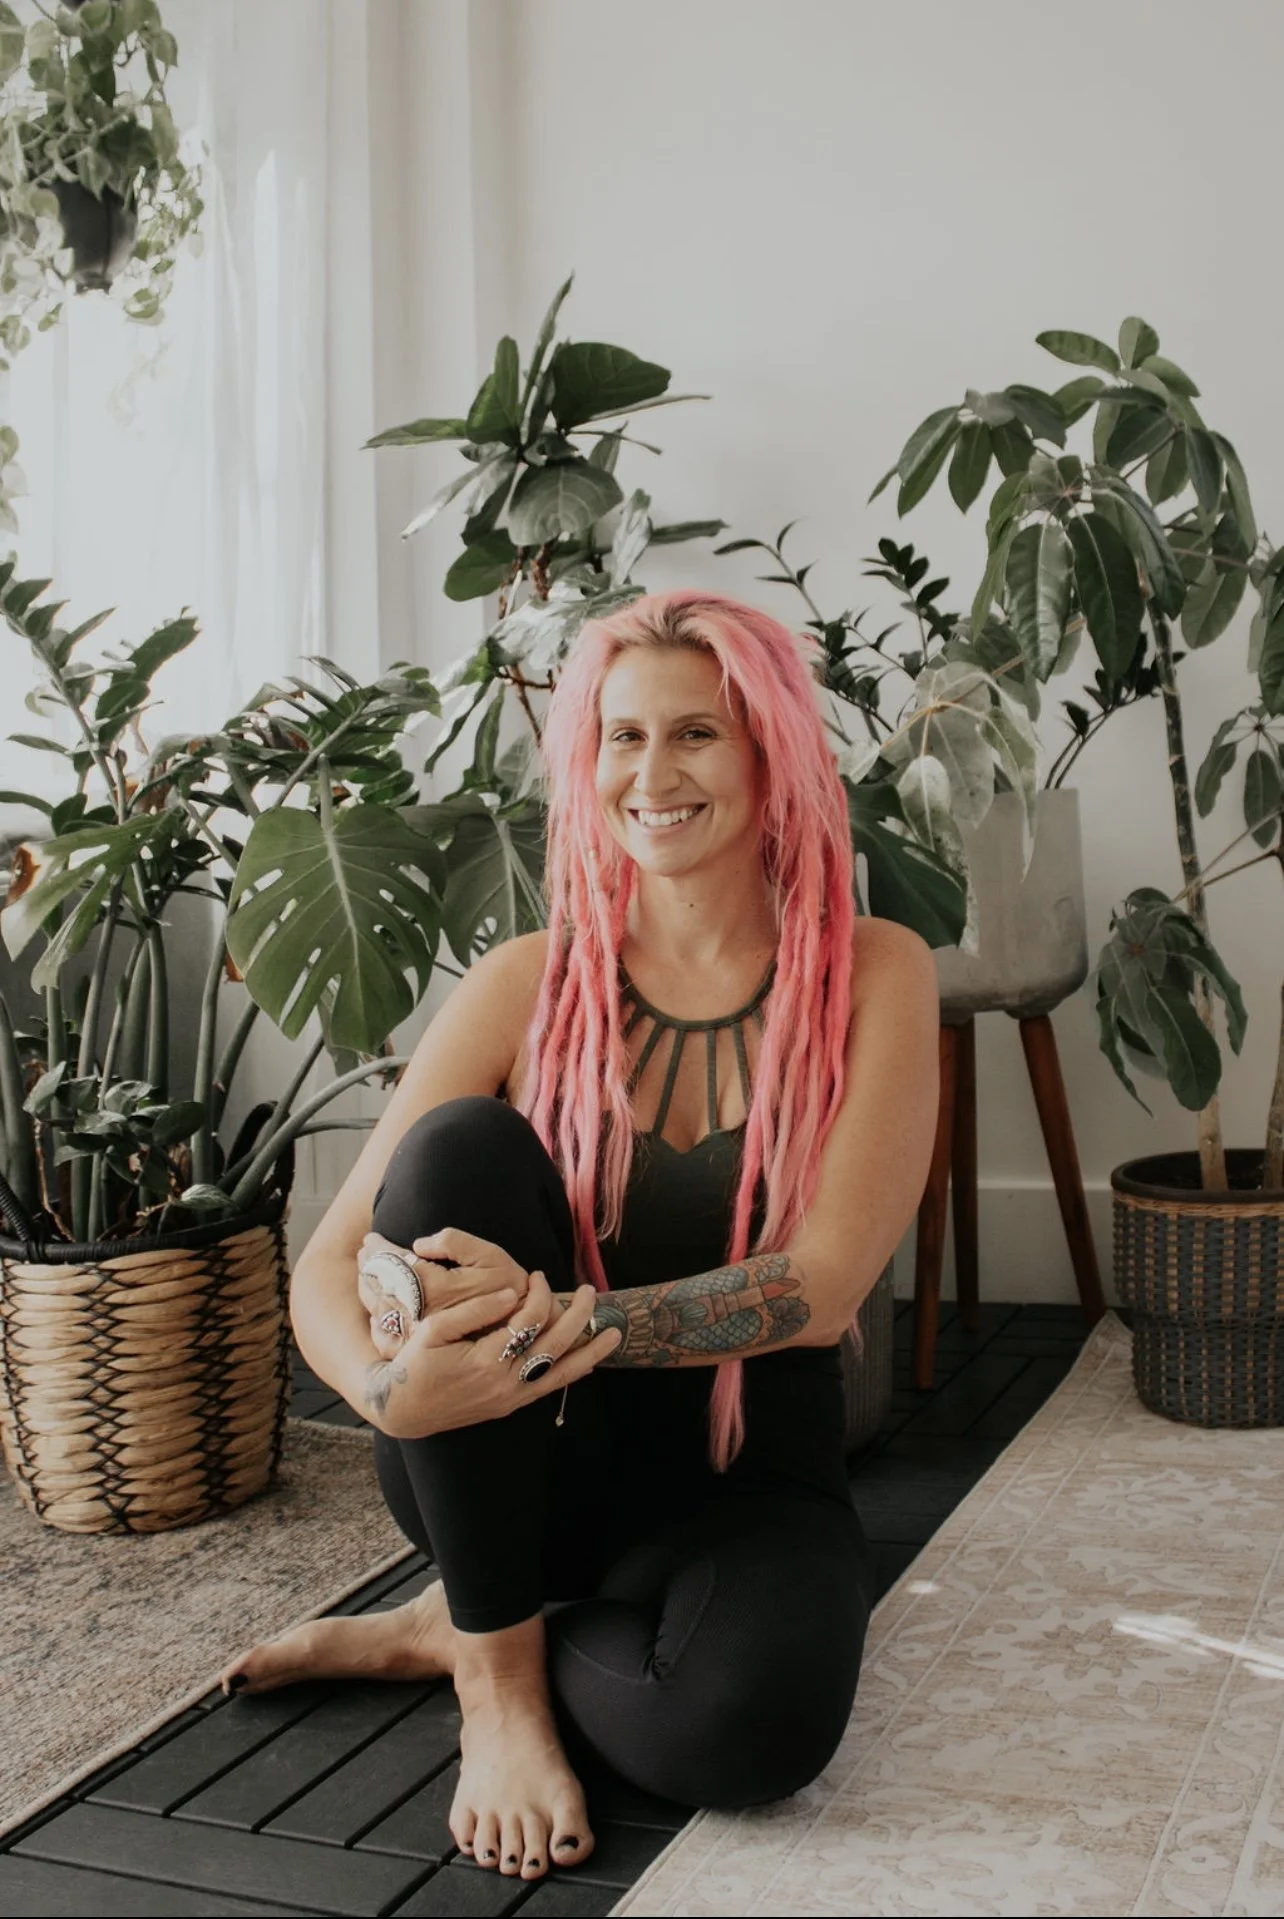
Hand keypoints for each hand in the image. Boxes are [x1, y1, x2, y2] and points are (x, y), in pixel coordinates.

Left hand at [357, 1227, 530, 1360]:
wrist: (527, 1332)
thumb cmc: (509, 1288)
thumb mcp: (490, 1255)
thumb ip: (454, 1242)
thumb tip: (420, 1244)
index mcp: (438, 1289)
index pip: (395, 1265)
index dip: (379, 1250)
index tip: (371, 1240)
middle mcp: (424, 1316)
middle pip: (383, 1289)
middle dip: (370, 1268)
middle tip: (364, 1254)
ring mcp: (421, 1338)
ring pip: (380, 1314)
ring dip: (369, 1292)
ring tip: (365, 1276)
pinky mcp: (423, 1354)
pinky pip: (387, 1342)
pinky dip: (376, 1327)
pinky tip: (375, 1315)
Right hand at [364, 1272, 621, 1438]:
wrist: (404, 1409)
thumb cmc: (414, 1363)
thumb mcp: (434, 1330)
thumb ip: (475, 1311)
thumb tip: (511, 1292)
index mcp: (485, 1360)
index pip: (528, 1319)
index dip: (539, 1293)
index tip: (537, 1275)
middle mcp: (505, 1382)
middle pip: (556, 1344)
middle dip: (578, 1315)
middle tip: (591, 1291)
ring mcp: (511, 1398)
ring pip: (561, 1372)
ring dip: (590, 1352)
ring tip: (615, 1333)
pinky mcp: (511, 1405)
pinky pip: (549, 1388)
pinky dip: (572, 1373)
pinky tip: (589, 1362)